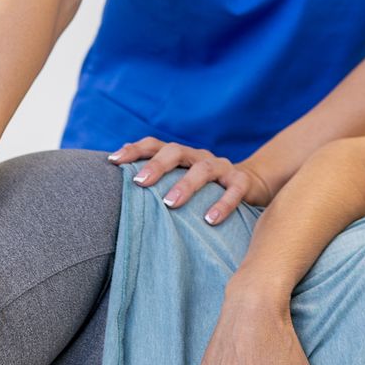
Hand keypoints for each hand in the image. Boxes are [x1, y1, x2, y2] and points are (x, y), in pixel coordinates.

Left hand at [109, 138, 274, 225]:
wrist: (251, 184)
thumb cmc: (205, 188)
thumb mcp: (181, 181)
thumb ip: (157, 183)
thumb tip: (115, 189)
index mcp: (181, 155)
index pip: (155, 145)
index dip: (134, 150)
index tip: (113, 160)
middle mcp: (199, 156)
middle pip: (176, 151)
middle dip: (157, 165)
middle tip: (139, 182)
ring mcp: (222, 167)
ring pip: (204, 169)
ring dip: (186, 185)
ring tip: (171, 203)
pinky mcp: (242, 182)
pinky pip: (234, 190)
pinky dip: (223, 203)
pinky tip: (210, 219)